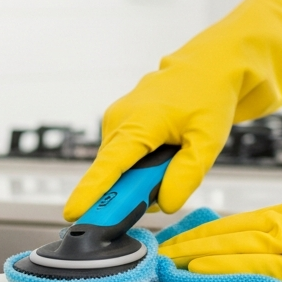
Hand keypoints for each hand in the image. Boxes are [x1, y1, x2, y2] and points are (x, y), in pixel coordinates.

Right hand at [62, 0, 281, 221]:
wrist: (207, 68)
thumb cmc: (208, 98)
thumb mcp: (208, 140)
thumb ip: (186, 175)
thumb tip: (164, 204)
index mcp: (139, 122)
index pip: (110, 165)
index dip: (91, 192)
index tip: (72, 213)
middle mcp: (119, 120)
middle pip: (115, 175)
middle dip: (138, 190)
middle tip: (171, 180)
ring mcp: (115, 120)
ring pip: (121, 168)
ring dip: (145, 176)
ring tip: (175, 153)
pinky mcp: (118, 123)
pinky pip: (123, 157)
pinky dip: (143, 164)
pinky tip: (165, 149)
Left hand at [159, 199, 281, 281]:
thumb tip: (270, 254)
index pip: (238, 221)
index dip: (206, 231)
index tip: (182, 238)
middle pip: (227, 229)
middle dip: (190, 240)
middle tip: (161, 249)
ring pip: (232, 243)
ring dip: (194, 252)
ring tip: (168, 261)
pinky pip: (251, 265)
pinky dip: (221, 265)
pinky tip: (199, 268)